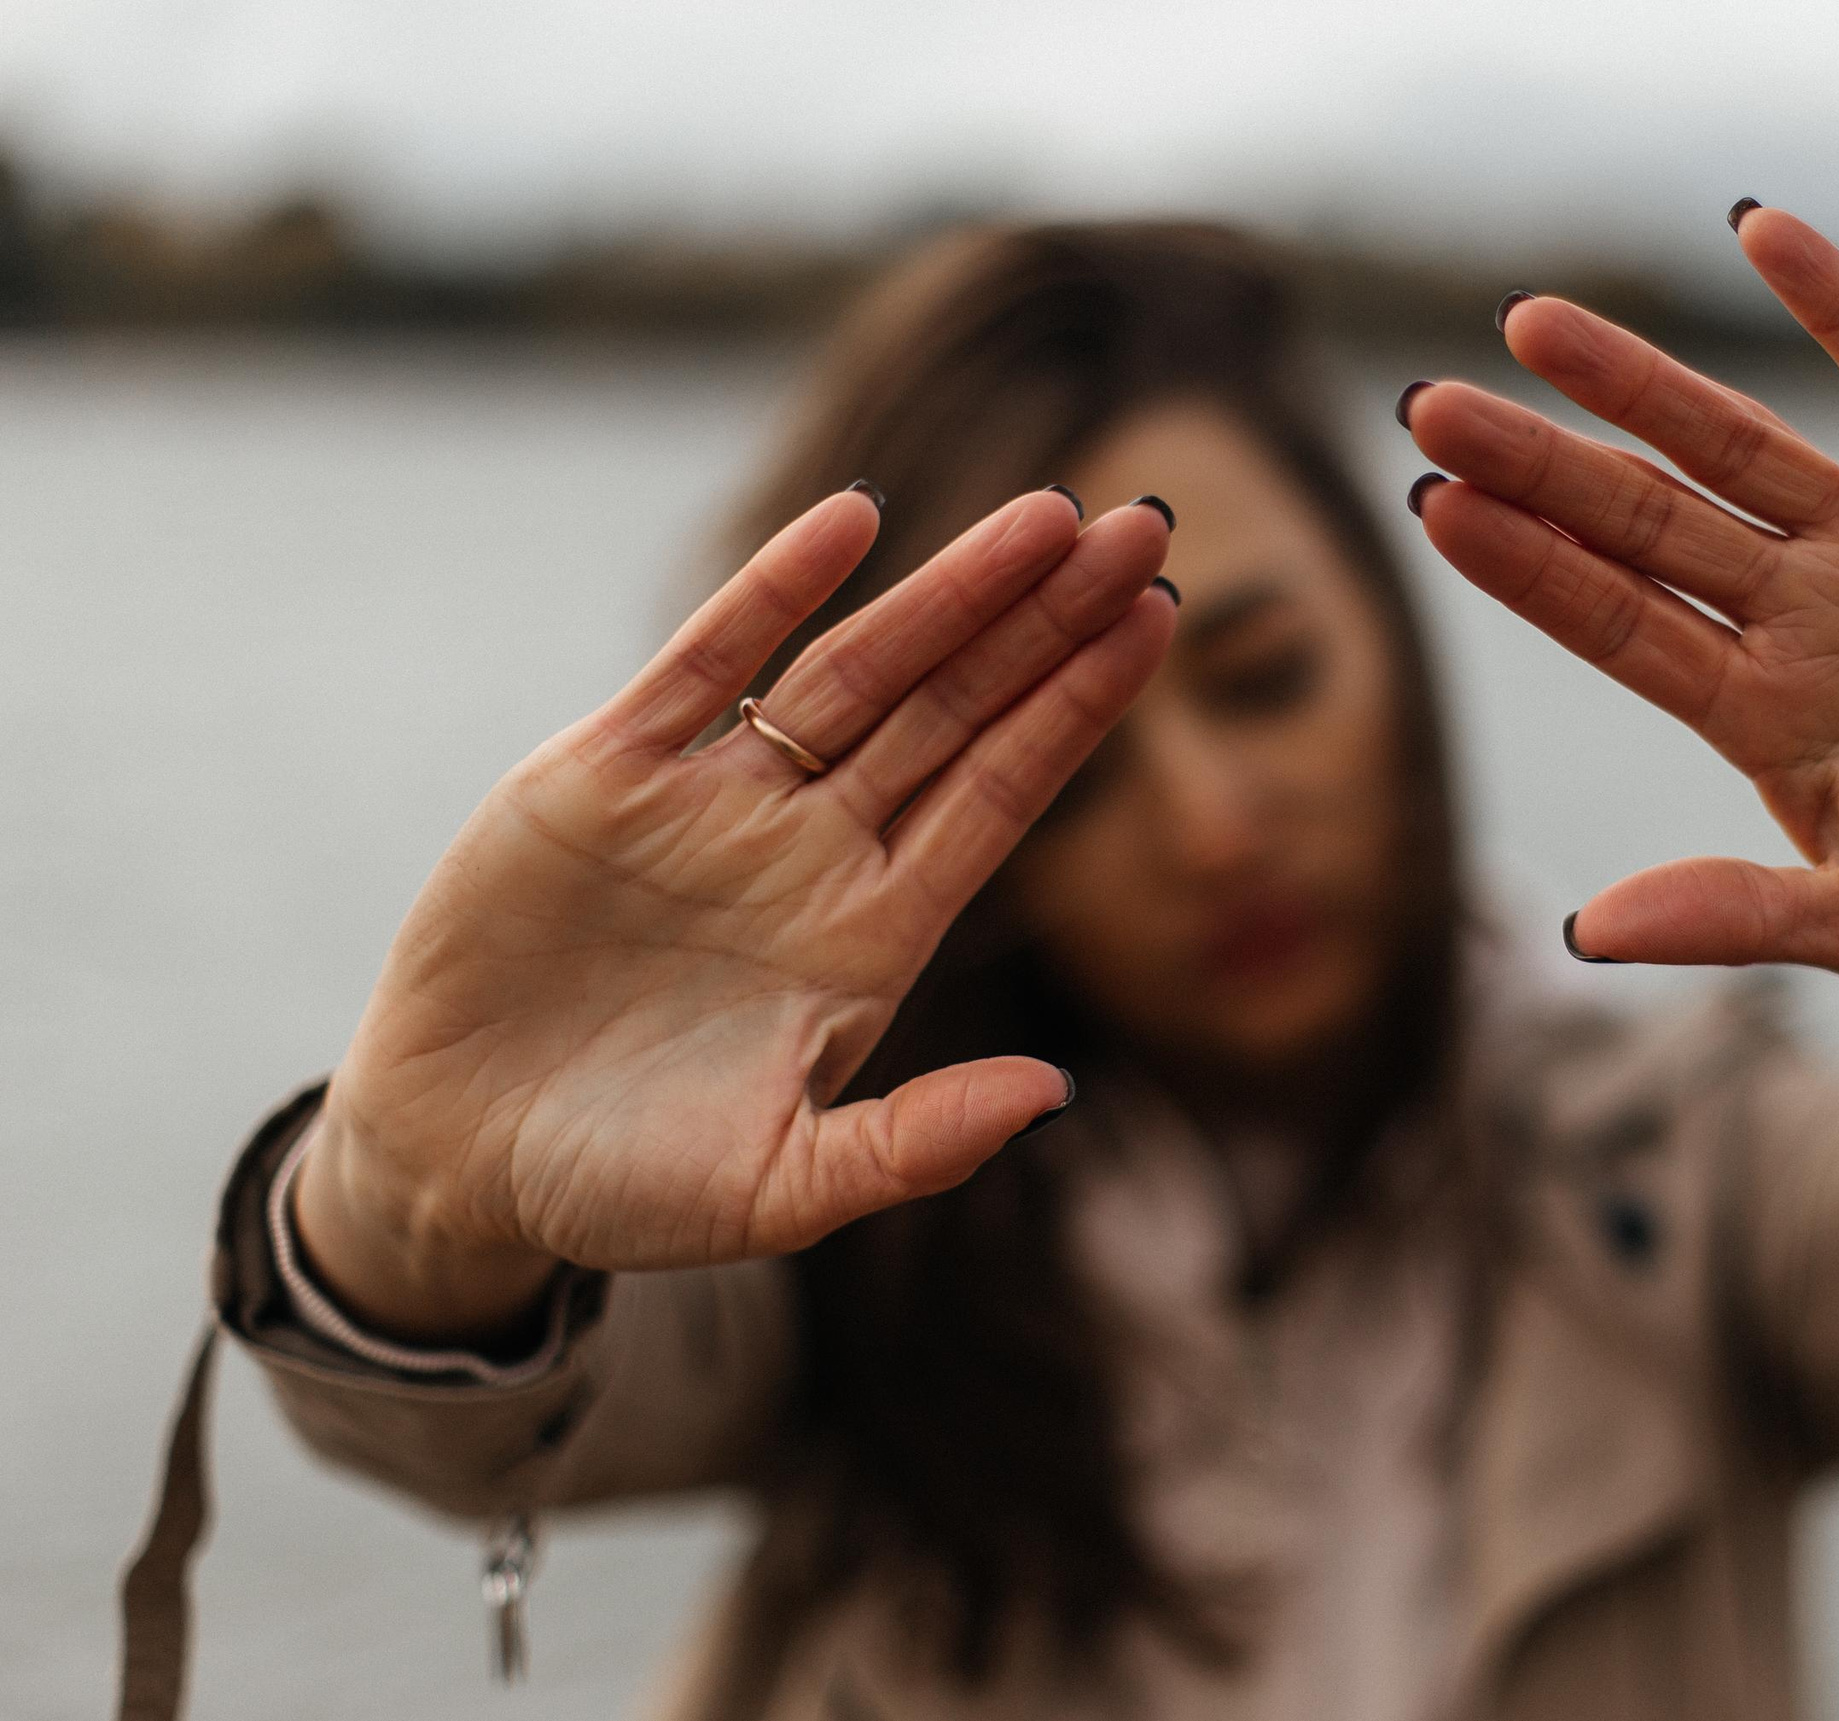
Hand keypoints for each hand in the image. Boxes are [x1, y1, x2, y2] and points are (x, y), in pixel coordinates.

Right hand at [296, 489, 1176, 1339]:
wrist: (457, 1162)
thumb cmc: (626, 1188)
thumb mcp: (782, 1192)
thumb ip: (917, 1142)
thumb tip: (1056, 1094)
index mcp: (871, 935)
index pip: (999, 796)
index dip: (1078, 710)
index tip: (1160, 623)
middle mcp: (811, 849)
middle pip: (955, 710)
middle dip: (1046, 621)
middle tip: (1141, 525)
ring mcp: (715, 802)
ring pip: (855, 670)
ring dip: (948, 591)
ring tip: (1045, 514)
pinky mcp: (606, 773)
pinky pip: (705, 662)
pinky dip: (772, 590)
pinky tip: (851, 522)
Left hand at [1405, 205, 1838, 1073]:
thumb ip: (1741, 916)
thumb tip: (1585, 937)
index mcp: (1756, 711)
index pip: (1615, 624)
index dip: (1529, 569)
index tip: (1435, 508)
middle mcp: (1795, 612)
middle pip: (1641, 522)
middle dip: (1540, 465)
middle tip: (1429, 406)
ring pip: (1734, 443)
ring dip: (1636, 383)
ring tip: (1529, 323)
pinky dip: (1837, 306)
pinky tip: (1758, 231)